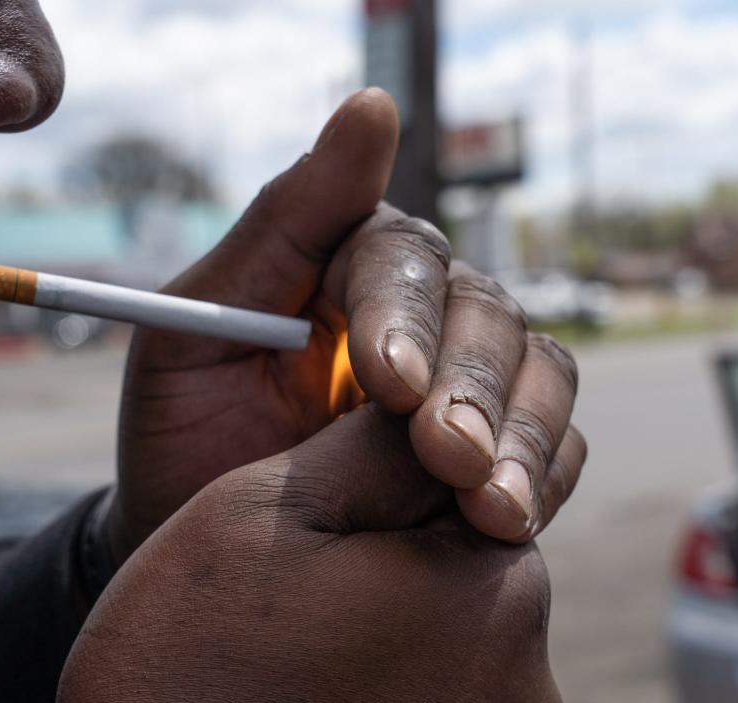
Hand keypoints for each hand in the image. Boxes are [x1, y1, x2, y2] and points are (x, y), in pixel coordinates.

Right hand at [34, 406, 562, 702]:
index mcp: (498, 592)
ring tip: (279, 669)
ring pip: (440, 645)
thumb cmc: (194, 672)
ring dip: (375, 637)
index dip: (374, 488)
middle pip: (459, 568)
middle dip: (382, 563)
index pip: (468, 481)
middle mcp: (528, 690)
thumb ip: (376, 442)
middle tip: (280, 603)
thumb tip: (435, 415)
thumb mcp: (270, 507)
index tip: (304, 526)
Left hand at [104, 89, 585, 567]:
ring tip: (493, 510)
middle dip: (472, 389)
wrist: (199, 561)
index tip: (392, 384)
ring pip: (540, 374)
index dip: (406, 315)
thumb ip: (282, 223)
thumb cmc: (182, 436)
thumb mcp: (196, 330)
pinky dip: (543, 479)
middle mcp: (423, 316)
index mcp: (348, 269)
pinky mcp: (496, 458)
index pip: (403, 261)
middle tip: (448, 459)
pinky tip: (508, 523)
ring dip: (524, 437)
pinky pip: (555, 451)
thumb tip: (374, 106)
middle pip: (486, 315)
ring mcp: (466, 387)